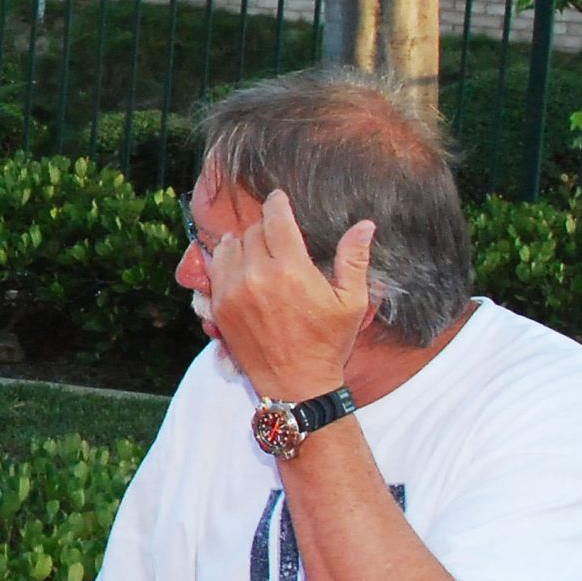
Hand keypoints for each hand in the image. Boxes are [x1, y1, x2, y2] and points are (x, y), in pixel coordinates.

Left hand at [205, 188, 373, 400]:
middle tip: (276, 232)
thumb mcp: (351, 302)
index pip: (276, 219)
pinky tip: (237, 263)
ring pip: (230, 246)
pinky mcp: (219, 307)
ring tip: (255, 246)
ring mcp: (234, 291)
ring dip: (242, 241)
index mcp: (292, 270)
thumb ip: (354, 259)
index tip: (278, 198)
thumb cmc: (328, 343)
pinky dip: (224, 260)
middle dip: (265, 227)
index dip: (277, 203)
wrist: (295, 383)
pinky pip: (215, 269)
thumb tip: (365, 224)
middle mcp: (258, 276)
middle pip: (254, 231)